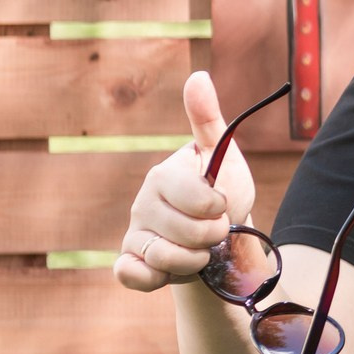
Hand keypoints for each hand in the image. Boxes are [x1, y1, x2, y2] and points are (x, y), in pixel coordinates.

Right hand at [114, 72, 251, 291]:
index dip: (218, 209)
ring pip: (163, 257)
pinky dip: (150, 277)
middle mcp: (142, 203)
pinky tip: (166, 272)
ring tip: (201, 250)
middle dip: (212, 237)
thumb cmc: (221, 191)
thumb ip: (208, 119)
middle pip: (186, 233)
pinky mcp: (130, 261)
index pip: (197, 199)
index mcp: (163, 175)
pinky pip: (129, 274)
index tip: (224, 205)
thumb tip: (197, 76)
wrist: (218, 236)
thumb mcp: (222, 156)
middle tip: (216, 230)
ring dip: (194, 260)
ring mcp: (134, 233)